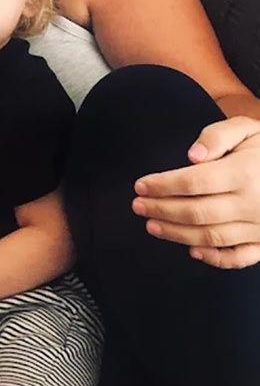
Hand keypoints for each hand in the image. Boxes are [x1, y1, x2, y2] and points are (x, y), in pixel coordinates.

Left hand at [132, 116, 259, 268]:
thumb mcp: (246, 128)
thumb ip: (217, 136)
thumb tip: (191, 157)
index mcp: (244, 173)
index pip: (193, 183)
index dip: (162, 185)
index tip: (140, 185)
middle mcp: (253, 204)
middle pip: (197, 212)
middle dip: (162, 210)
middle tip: (137, 206)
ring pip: (212, 236)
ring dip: (178, 234)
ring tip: (152, 225)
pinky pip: (239, 258)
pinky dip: (214, 258)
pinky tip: (192, 250)